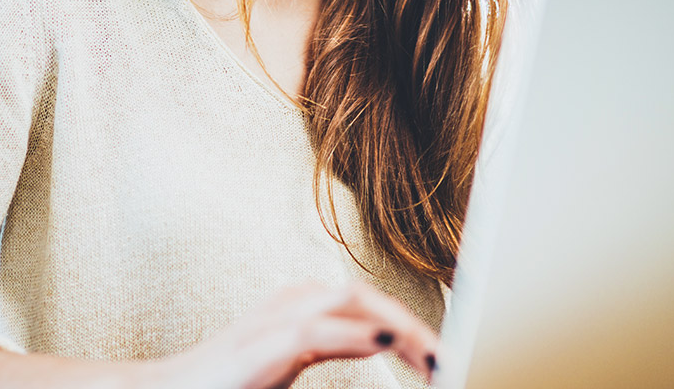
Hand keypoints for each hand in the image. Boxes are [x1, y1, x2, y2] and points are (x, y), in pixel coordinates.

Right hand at [146, 280, 440, 388]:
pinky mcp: (260, 345)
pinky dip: (353, 332)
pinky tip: (384, 339)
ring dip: (395, 323)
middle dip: (410, 321)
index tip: (441, 354)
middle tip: (449, 357)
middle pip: (363, 295)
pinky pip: (314, 330)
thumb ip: (332, 348)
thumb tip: (377, 340)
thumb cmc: (225, 386)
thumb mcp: (289, 368)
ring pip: (346, 300)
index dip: (408, 323)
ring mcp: (272, 320)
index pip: (365, 304)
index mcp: (298, 311)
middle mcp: (289, 305)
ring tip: (432, 353)